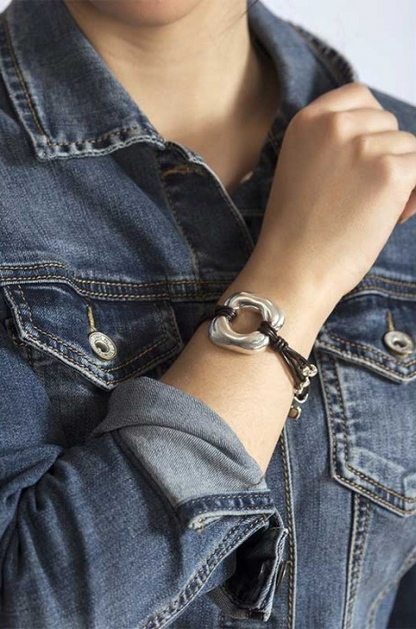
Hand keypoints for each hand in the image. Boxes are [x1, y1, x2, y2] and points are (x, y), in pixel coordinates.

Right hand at [253, 82, 415, 305]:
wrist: (293, 270)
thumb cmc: (296, 233)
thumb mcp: (302, 169)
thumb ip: (332, 144)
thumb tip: (385, 140)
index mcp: (308, 121)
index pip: (360, 97)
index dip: (371, 128)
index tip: (366, 158)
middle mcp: (336, 125)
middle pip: (388, 123)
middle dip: (386, 155)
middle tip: (368, 194)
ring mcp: (363, 146)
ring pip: (408, 147)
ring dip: (402, 177)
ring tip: (377, 211)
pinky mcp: (389, 172)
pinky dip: (415, 194)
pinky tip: (394, 216)